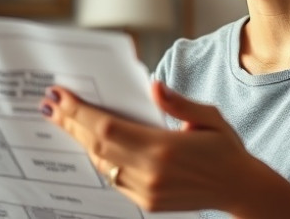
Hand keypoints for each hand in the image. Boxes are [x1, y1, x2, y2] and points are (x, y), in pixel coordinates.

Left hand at [38, 81, 254, 212]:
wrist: (240, 190)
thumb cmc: (225, 148)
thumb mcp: (209, 118)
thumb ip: (178, 103)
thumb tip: (152, 86)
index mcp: (164, 147)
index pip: (107, 127)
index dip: (79, 112)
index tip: (59, 96)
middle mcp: (150, 172)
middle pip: (96, 145)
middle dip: (70, 122)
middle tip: (49, 105)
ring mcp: (146, 191)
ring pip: (101, 163)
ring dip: (80, 141)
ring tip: (63, 120)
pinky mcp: (147, 203)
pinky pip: (113, 179)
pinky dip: (98, 159)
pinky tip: (89, 143)